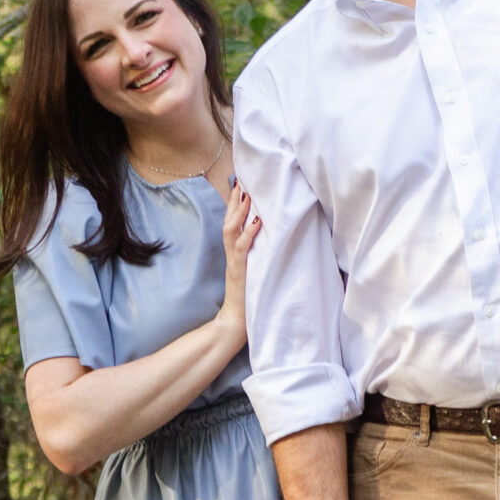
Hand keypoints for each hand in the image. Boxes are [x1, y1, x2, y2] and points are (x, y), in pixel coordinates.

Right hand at [218, 185, 260, 347]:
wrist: (236, 319)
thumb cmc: (249, 294)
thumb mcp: (254, 267)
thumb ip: (257, 252)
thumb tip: (269, 235)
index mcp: (236, 250)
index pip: (233, 221)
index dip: (236, 203)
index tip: (242, 184)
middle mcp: (233, 251)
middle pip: (230, 220)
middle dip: (235, 200)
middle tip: (241, 180)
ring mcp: (234, 260)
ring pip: (232, 229)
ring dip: (240, 211)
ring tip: (247, 194)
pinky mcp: (239, 270)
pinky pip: (242, 248)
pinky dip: (249, 233)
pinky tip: (256, 221)